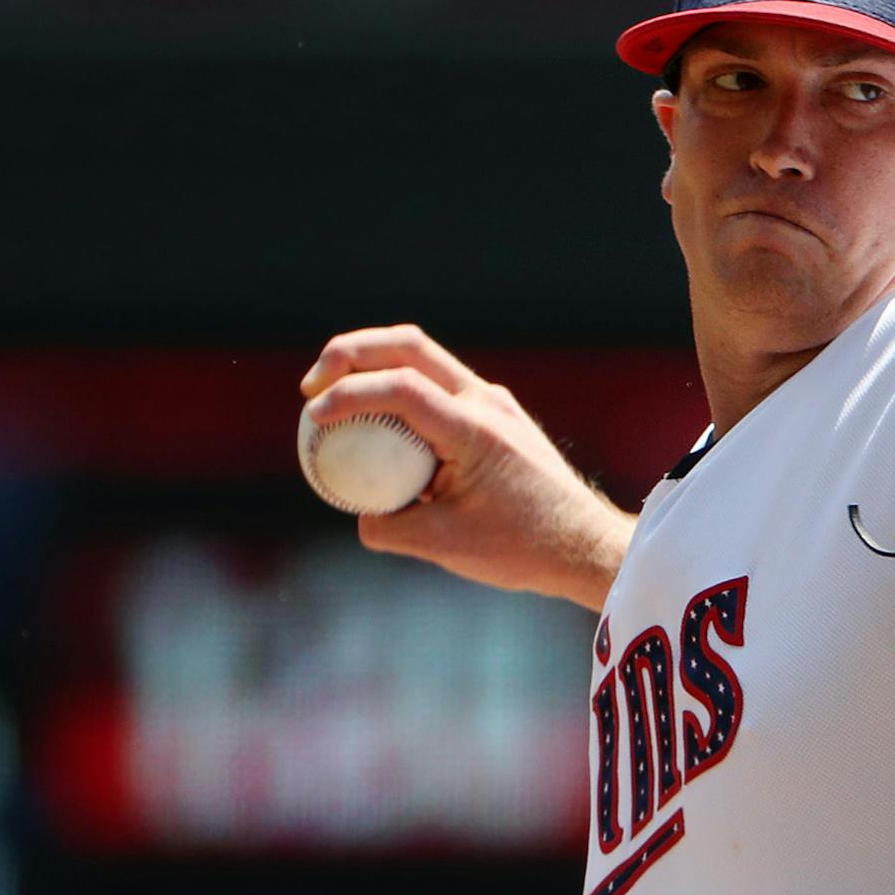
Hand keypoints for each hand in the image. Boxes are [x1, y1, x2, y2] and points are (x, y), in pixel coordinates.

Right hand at [299, 325, 633, 610]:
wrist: (582, 545)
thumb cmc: (522, 548)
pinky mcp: (494, 413)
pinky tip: (375, 424)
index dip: (348, 394)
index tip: (315, 418)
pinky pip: (437, 386)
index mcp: (475, 429)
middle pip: (408, 345)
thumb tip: (358, 513)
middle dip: (349, 353)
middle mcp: (486, 401)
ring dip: (373, 366)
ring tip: (333, 397)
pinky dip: (398, 392)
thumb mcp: (444, 547)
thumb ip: (389, 528)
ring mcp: (493, 401)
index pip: (401, 387)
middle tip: (312, 386)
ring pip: (423, 358)